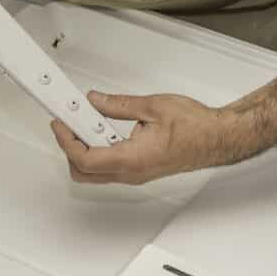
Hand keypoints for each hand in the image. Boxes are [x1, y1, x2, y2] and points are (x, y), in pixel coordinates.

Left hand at [49, 91, 244, 184]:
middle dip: (69, 147)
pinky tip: (103, 128)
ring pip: (95, 171)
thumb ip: (118, 104)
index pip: (85, 158)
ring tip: (87, 119)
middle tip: (69, 121)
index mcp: (132, 159)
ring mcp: (134, 174)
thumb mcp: (152, 106)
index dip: (66, 140)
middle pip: (83, 171)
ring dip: (84, 147)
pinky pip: (109, 166)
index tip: (60, 122)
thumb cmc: (195, 127)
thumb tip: (95, 101)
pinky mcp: (139, 170)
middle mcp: (131, 173)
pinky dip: (99, 148)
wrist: (217, 139)